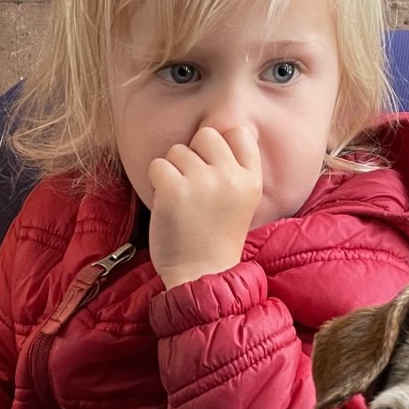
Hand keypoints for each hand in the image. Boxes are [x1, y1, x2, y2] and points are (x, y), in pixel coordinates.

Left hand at [147, 124, 262, 288]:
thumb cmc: (216, 239)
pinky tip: (166, 203)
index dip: (220, 145)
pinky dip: (156, 182)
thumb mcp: (242, 202)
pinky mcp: (173, 190)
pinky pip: (157, 165)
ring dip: (173, 171)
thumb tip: (213, 134)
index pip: (239, 133)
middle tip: (193, 186)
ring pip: (177, 150)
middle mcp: (230, 176)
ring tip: (181, 201)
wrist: (201, 275)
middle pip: (205, 135)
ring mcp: (202, 182)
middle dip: (194, 155)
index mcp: (251, 180)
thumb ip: (234, 171)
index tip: (213, 168)